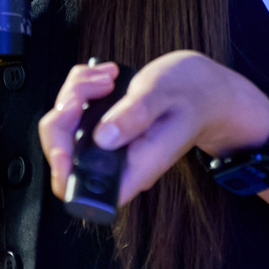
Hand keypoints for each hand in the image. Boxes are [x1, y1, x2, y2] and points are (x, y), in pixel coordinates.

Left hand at [37, 51, 268, 209]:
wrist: (206, 90)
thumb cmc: (191, 93)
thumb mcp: (163, 95)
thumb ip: (135, 116)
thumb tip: (103, 138)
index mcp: (134, 167)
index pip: (81, 193)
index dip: (62, 172)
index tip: (65, 141)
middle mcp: (116, 162)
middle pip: (62, 154)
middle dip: (65, 116)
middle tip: (93, 88)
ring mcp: (106, 145)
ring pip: (63, 126)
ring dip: (75, 94)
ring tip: (107, 77)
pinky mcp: (102, 127)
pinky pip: (73, 110)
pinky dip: (80, 87)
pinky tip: (104, 76)